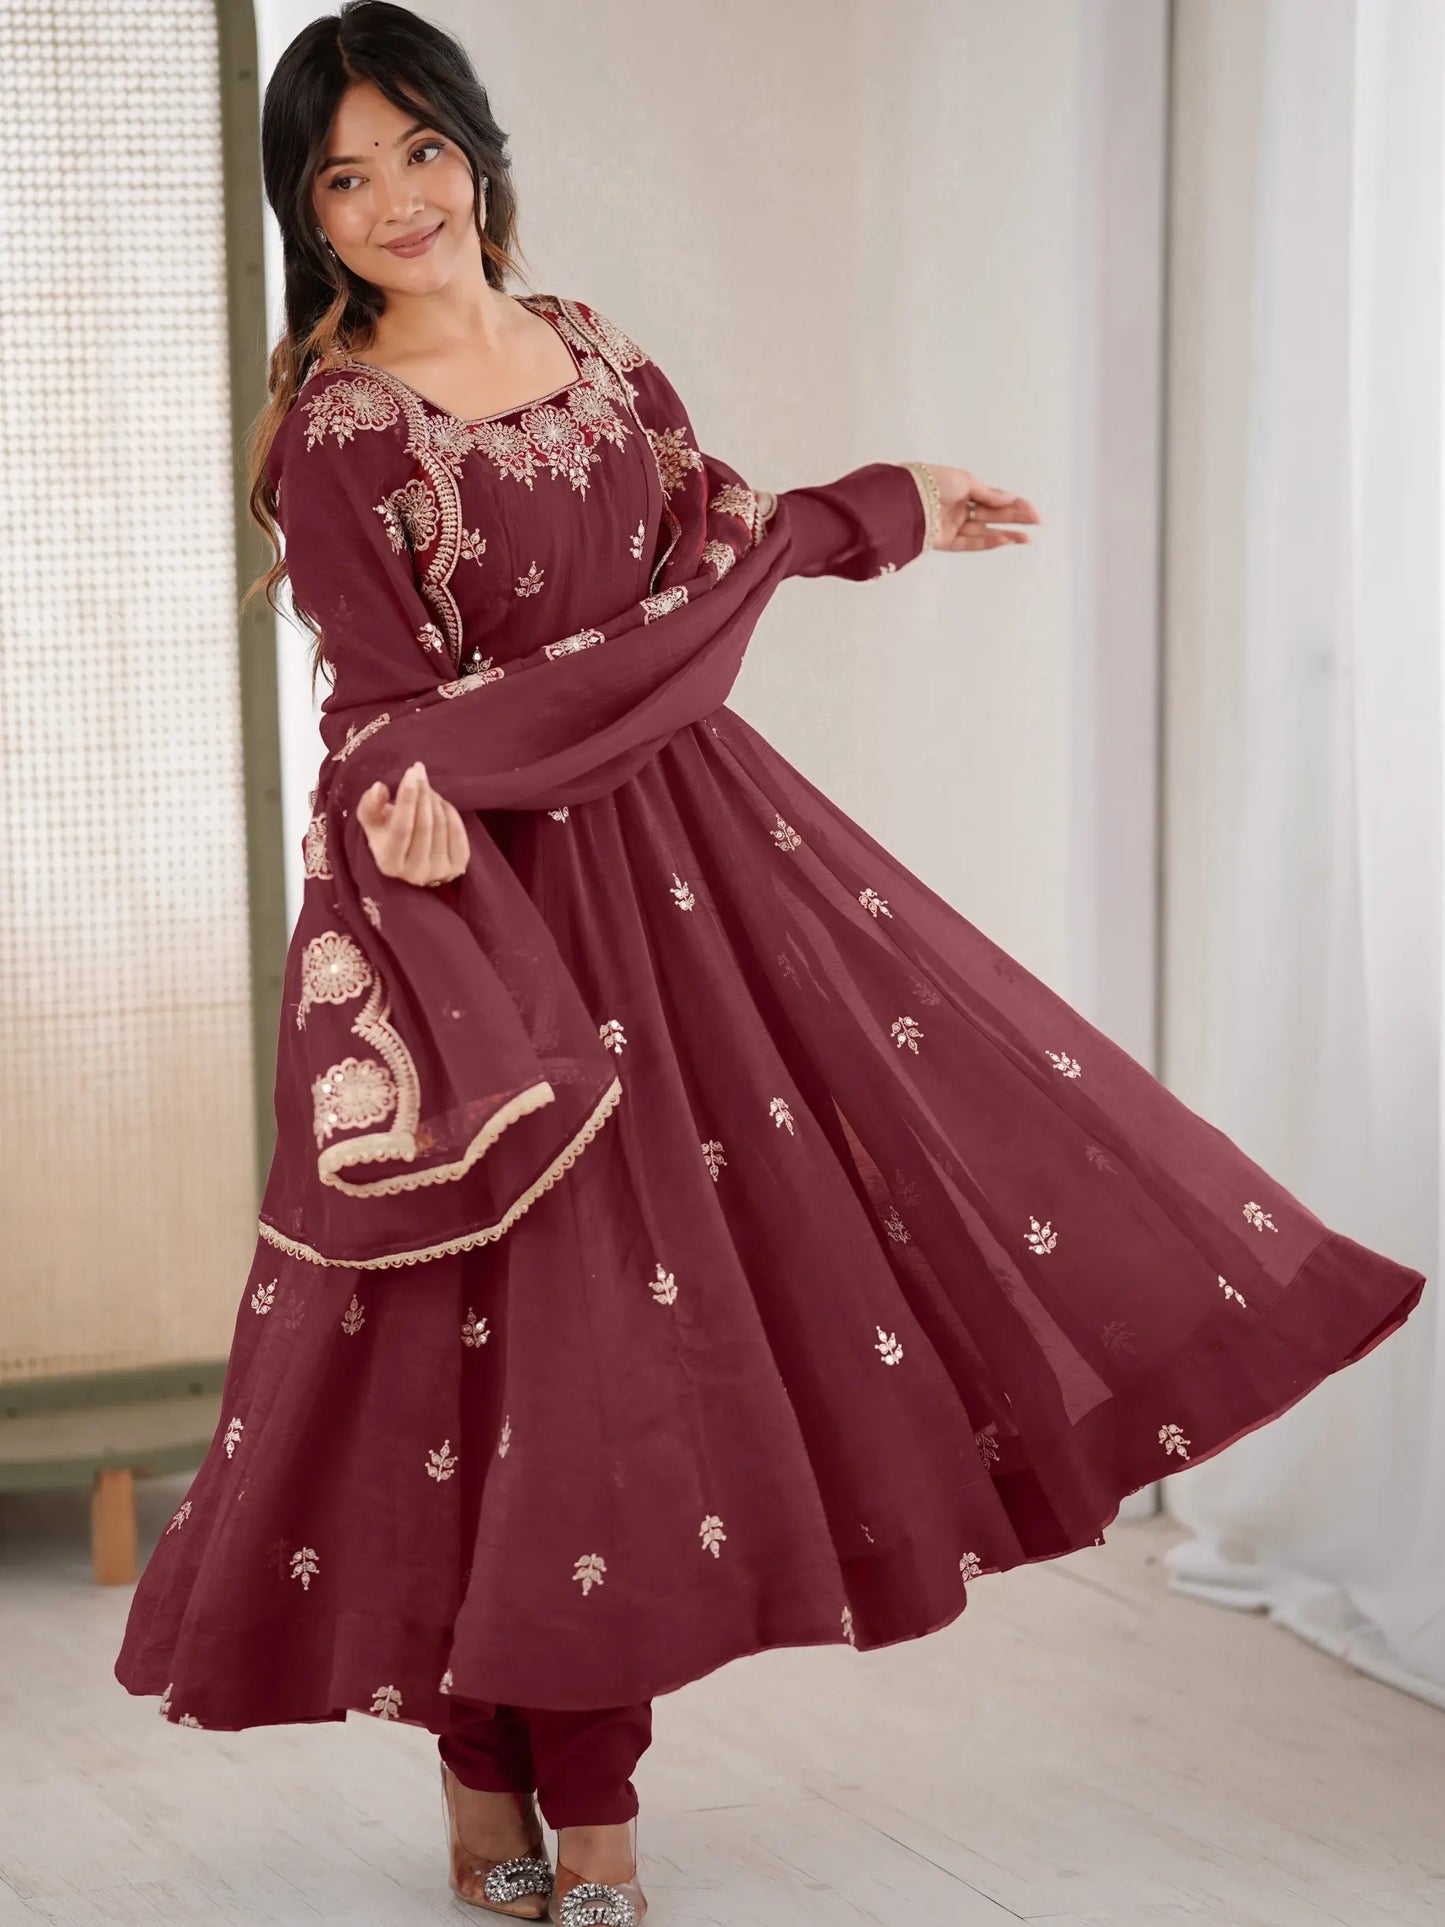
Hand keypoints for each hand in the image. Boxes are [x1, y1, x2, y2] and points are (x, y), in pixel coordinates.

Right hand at [355, 760, 470, 887]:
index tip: (410, 773)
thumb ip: (370, 805)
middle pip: (424, 824)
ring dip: (435, 799)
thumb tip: (379, 787)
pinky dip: (449, 811)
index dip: (407, 800)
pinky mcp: (458, 866)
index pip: (401, 829)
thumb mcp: (372, 822)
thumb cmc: (387, 835)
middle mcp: (415, 873)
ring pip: (441, 824)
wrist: (412, 860)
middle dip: (422, 793)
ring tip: (426, 787)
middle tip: (419, 771)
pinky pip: (458, 830)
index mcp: (389, 863)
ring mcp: (439, 871)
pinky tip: (440, 802)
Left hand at [925, 465, 1041, 551]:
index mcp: (962, 489)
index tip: (1033, 511)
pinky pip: (969, 543)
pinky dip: (987, 542)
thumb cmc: (931, 481)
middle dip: (1015, 518)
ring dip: (1006, 534)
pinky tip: (1004, 540)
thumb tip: (1009, 498)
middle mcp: (958, 507)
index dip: (1014, 504)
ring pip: (984, 532)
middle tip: (1036, 522)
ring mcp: (951, 525)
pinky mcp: (944, 541)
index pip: (994, 498)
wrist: (905, 497)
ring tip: (1025, 538)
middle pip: (992, 515)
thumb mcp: (965, 480)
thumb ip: (988, 493)